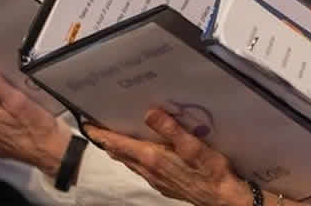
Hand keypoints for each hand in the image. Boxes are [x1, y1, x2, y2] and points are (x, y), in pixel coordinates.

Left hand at [85, 109, 254, 205]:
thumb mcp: (193, 145)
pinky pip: (140, 168)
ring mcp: (155, 179)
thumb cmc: (211, 171)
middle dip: (108, 140)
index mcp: (153, 158)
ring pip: (130, 162)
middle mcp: (149, 170)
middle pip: (120, 154)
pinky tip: (141, 152)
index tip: (88, 125)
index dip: (102, 134)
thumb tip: (149, 113)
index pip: (119, 144)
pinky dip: (133, 157)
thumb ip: (170, 129)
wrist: (222, 198)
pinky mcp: (163, 184)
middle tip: (99, 126)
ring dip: (120, 149)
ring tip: (115, 135)